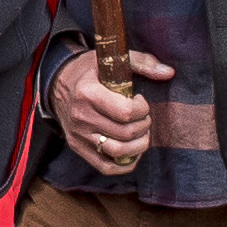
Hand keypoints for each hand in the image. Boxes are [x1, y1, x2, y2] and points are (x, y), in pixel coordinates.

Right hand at [49, 44, 169, 172]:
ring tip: (141, 133)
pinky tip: (133, 151)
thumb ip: (143, 63)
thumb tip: (169, 73)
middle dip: (144, 125)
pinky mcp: (78, 147)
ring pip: (118, 152)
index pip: (126, 112)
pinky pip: (105, 166)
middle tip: (143, 117)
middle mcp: (81, 116)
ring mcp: (78, 135)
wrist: (58, 83)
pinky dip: (125, 164)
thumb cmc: (91, 71)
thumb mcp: (112, 59)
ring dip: (139, 145)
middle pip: (125, 133)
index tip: (141, 101)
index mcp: (87, 92)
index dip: (143, 109)